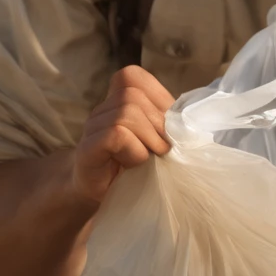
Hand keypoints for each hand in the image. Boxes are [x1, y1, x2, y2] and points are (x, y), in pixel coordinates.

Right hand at [71, 66, 173, 205]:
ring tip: (151, 158)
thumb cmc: (134, 168)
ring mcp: (91, 129)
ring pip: (126, 111)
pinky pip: (116, 133)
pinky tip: (136, 164)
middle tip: (163, 149)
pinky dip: (135, 150)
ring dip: (148, 138)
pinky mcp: (87, 150)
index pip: (132, 76)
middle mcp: (101, 111)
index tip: (167, 126)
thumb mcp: (155, 140)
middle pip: (132, 94)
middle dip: (158, 122)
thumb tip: (188, 120)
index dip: (157, 97)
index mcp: (117, 102)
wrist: (101, 199)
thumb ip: (167, 123)